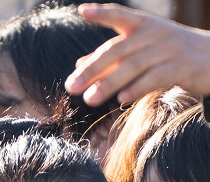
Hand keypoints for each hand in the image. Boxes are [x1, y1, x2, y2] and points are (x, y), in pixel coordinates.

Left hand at [66, 4, 209, 105]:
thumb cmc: (170, 54)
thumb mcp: (142, 50)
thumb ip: (112, 58)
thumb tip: (78, 65)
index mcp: (144, 25)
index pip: (120, 16)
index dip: (102, 13)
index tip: (82, 11)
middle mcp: (155, 33)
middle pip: (118, 49)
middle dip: (92, 69)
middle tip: (71, 87)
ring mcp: (169, 49)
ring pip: (133, 66)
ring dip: (109, 84)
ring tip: (89, 99)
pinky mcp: (182, 67)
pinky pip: (155, 77)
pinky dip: (137, 88)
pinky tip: (121, 99)